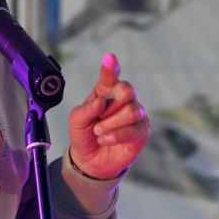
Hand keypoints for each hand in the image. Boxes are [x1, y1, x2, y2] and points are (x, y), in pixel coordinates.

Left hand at [67, 53, 149, 179]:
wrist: (90, 160)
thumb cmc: (84, 134)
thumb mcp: (77, 120)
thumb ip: (86, 108)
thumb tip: (101, 101)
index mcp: (105, 92)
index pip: (110, 76)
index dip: (111, 67)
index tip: (109, 57)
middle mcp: (122, 100)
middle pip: (127, 90)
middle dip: (110, 106)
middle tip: (98, 118)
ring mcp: (135, 114)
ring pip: (131, 111)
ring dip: (110, 124)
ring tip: (99, 132)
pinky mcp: (142, 131)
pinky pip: (133, 129)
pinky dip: (115, 135)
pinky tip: (105, 139)